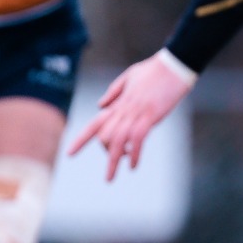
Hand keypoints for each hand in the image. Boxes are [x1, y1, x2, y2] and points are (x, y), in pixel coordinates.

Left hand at [67, 53, 193, 179]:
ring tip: (110, 178)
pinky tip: (133, 165)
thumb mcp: (128, 78)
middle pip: (104, 136)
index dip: (81, 140)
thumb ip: (113, 93)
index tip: (69, 154)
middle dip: (105, 154)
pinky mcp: (151, 115)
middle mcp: (123, 110)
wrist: (173, 65)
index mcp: (117, 103)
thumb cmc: (153, 70)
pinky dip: (134, 153)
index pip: (94, 124)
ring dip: (113, 161)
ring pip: (117, 140)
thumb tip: (100, 106)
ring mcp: (136, 112)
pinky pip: (137, 138)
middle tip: (111, 169)